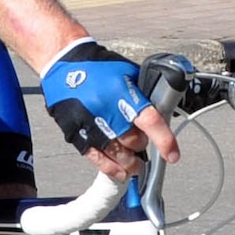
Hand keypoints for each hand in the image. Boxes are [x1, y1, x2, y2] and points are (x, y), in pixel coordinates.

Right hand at [41, 39, 179, 175]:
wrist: (61, 62)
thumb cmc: (97, 66)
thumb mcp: (127, 72)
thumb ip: (143, 93)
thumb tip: (162, 109)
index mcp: (123, 93)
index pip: (150, 121)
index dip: (164, 141)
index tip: (172, 155)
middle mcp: (106, 110)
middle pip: (133, 141)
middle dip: (141, 145)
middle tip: (141, 143)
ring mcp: (89, 123)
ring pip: (115, 154)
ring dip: (129, 163)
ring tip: (135, 166)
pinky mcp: (74, 132)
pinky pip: (95, 157)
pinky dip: (109, 168)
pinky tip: (119, 172)